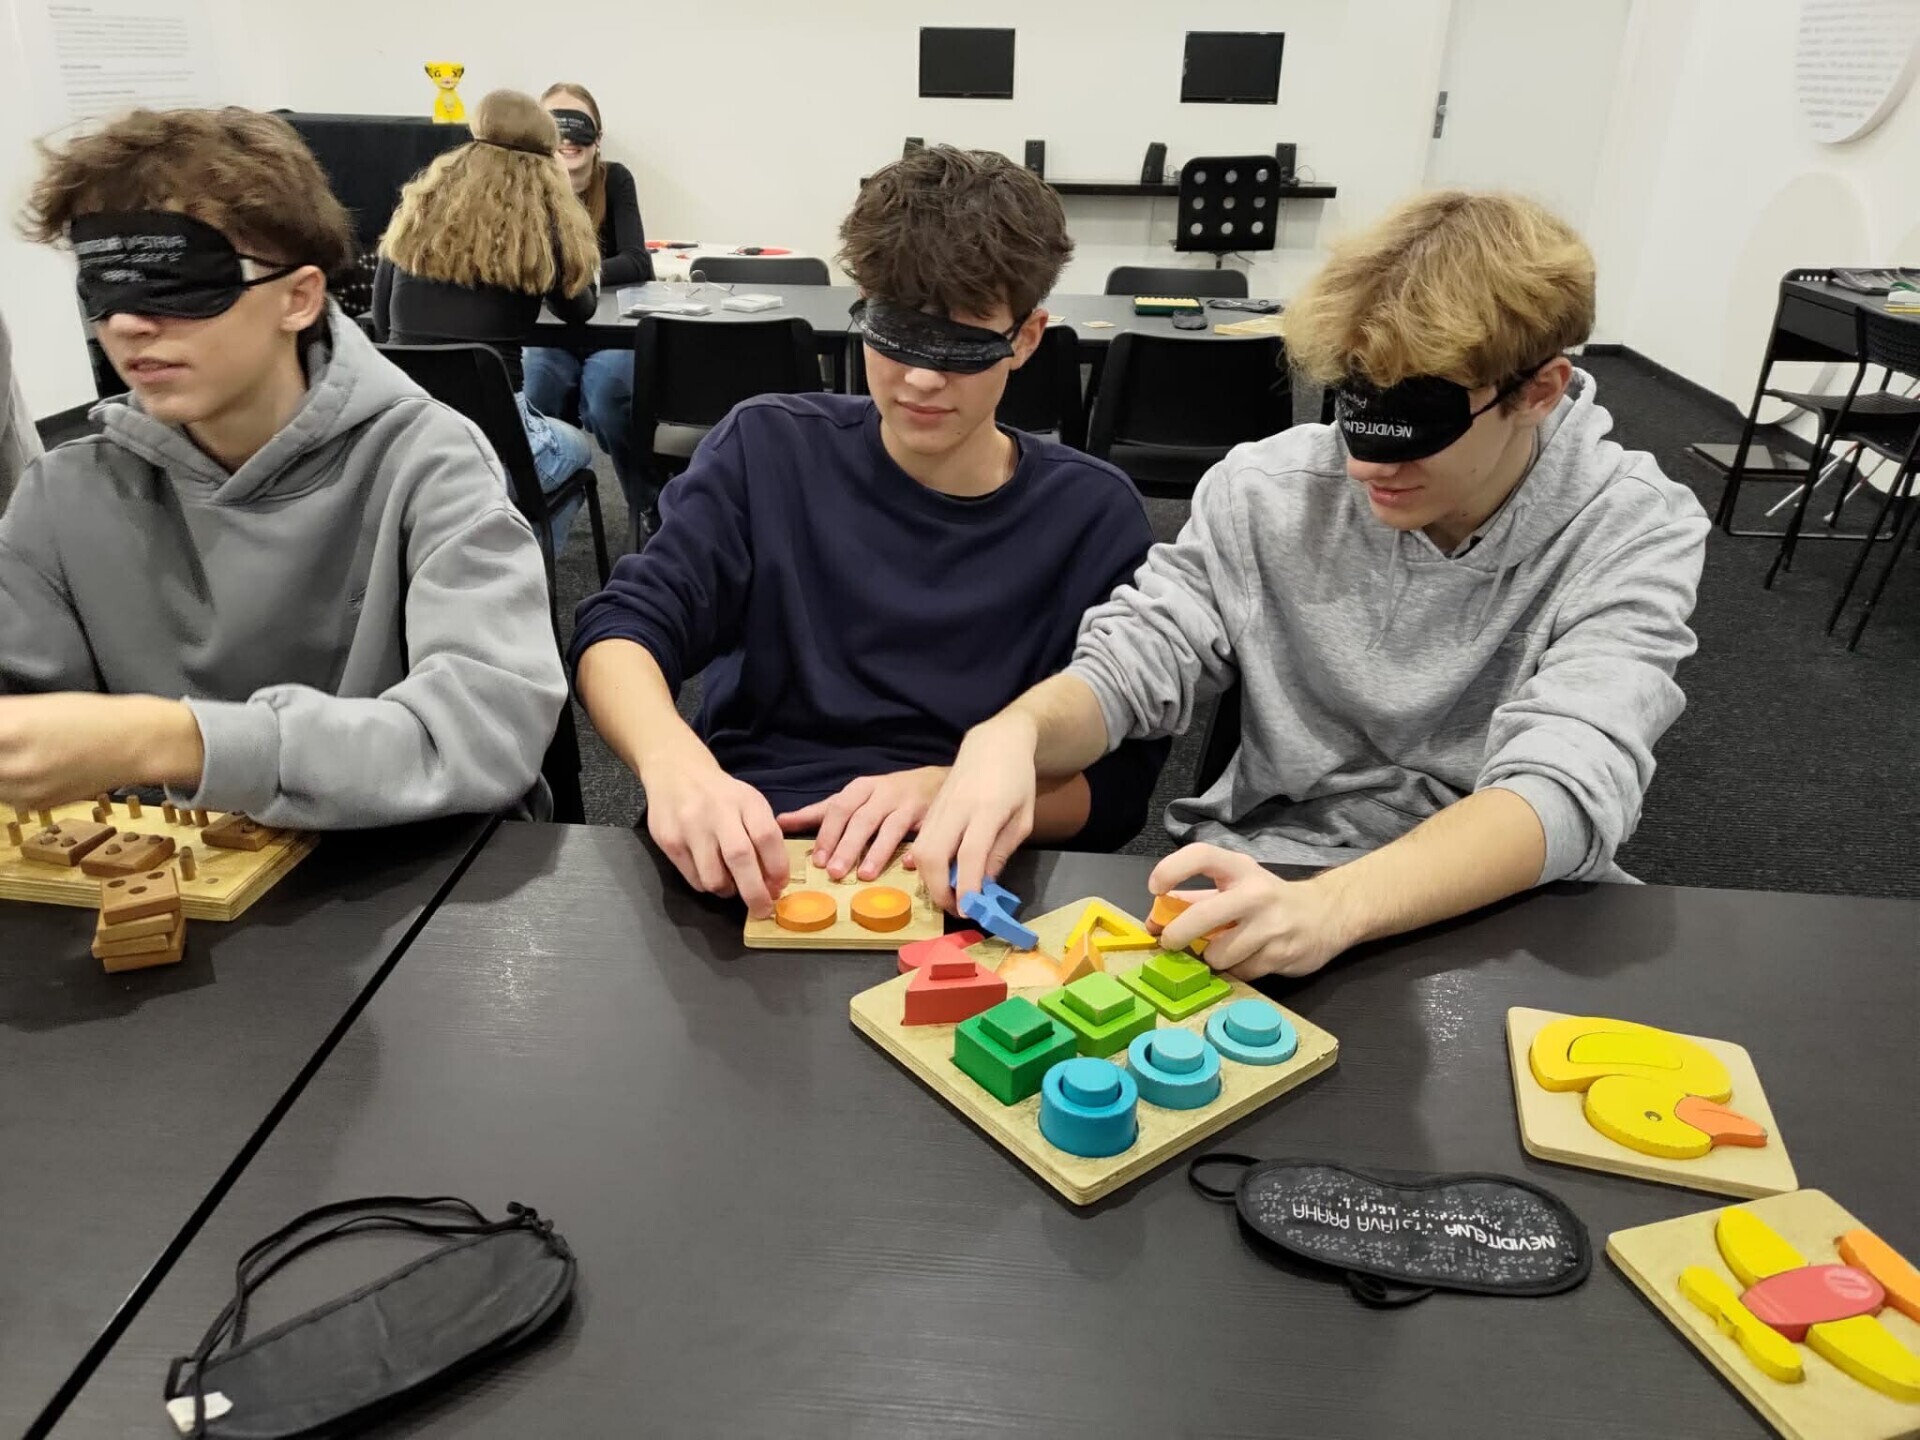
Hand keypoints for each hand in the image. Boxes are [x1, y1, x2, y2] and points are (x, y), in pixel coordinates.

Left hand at [0, 693, 202, 809]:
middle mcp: (11, 768)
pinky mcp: (32, 806)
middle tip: (8, 741)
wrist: (136, 745)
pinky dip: (4, 779)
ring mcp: (21, 793)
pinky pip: (1, 793)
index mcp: (7, 732)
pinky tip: (24, 765)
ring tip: (14, 750)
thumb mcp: (27, 706)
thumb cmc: (88, 716)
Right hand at [643, 748, 788, 917]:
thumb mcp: (749, 804)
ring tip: (732, 884)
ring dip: (728, 890)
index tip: (779, 886)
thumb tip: (774, 882)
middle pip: (740, 858)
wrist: (676, 773)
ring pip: (713, 877)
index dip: (777, 867)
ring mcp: (690, 827)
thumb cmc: (722, 795)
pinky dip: (707, 884)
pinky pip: (694, 879)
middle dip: (755, 892)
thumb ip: (764, 837)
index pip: (766, 837)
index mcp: (745, 801)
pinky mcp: (669, 842)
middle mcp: (717, 812)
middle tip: (762, 909)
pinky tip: (711, 872)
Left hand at [777, 766, 944, 882]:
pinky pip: (925, 835)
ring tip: (865, 875)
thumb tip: (782, 821)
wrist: (934, 782)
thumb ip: (819, 812)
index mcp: (860, 789)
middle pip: (863, 820)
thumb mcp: (852, 798)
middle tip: (834, 872)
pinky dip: (917, 850)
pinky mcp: (931, 817)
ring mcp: (908, 805)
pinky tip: (910, 865)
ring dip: (878, 852)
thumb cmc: (884, 795)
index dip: (828, 834)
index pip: (840, 809)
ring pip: (892, 828)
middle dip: (848, 846)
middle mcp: (883, 794)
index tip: (817, 860)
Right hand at [912, 713, 1040, 913]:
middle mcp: (957, 808)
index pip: (971, 853)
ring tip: (950, 895)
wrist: (994, 744)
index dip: (968, 886)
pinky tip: (942, 874)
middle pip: (934, 854)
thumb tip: (984, 885)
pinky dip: (927, 865)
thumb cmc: (1017, 781)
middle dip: (939, 889)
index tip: (970, 911)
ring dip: (930, 880)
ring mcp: (940, 807)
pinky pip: (920, 842)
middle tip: (956, 908)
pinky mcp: (931, 808)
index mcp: (988, 809)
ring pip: (921, 850)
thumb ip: (1002, 852)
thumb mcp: (1022, 819)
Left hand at [1150, 844, 1359, 981]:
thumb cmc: (1268, 899)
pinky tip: (1249, 958)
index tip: (1155, 888)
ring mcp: (1271, 925)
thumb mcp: (1235, 886)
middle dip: (1176, 935)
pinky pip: (1240, 972)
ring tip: (1225, 949)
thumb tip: (1154, 920)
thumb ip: (1195, 899)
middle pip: (1201, 916)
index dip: (1171, 869)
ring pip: (1218, 955)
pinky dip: (1237, 970)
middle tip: (1171, 942)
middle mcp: (1256, 893)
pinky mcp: (1282, 954)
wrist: (1327, 914)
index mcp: (1240, 869)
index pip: (1201, 855)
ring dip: (1213, 958)